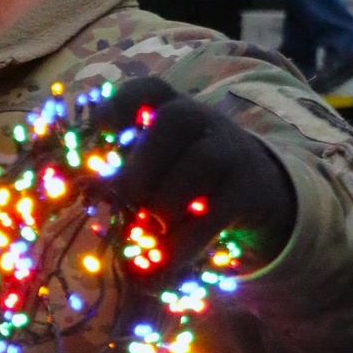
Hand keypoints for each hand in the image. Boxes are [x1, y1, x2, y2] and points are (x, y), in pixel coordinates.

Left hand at [95, 77, 296, 271]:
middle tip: (128, 198)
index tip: (101, 129)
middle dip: (143, 162)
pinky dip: (185, 242)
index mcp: (172, 111)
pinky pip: (216, 212)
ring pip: (199, 162)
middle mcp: (205, 121)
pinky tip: (166, 263)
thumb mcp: (161, 172)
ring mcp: (233, 150)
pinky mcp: (250, 190)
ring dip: (165, 204)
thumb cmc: (191, 182)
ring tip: (151, 231)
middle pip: (175, 119)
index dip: (122, 103)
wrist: (260, 198)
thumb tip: (92, 191)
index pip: (151, 88)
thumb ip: (127, 176)